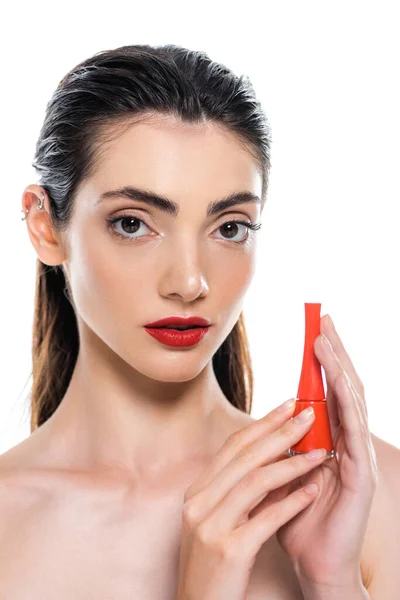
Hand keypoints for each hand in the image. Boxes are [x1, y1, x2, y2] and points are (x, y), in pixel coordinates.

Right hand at [175, 399, 329, 599]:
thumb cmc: (212, 564)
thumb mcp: (214, 520)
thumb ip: (233, 490)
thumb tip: (269, 457)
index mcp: (196, 492)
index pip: (232, 447)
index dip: (262, 424)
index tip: (287, 406)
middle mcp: (199, 503)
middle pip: (245, 457)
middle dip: (281, 432)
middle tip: (308, 415)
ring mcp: (211, 527)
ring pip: (256, 482)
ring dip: (292, 463)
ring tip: (319, 453)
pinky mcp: (229, 551)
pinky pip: (266, 518)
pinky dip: (291, 502)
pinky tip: (311, 491)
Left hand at [275, 314, 377, 592]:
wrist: (314, 566)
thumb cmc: (298, 519)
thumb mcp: (285, 472)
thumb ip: (286, 445)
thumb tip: (277, 417)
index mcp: (330, 441)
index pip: (328, 392)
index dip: (322, 361)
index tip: (313, 330)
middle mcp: (347, 443)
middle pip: (343, 388)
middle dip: (333, 352)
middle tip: (323, 319)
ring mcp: (358, 456)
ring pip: (350, 401)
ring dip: (338, 368)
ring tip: (326, 338)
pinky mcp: (361, 475)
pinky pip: (354, 431)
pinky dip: (346, 402)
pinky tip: (339, 381)